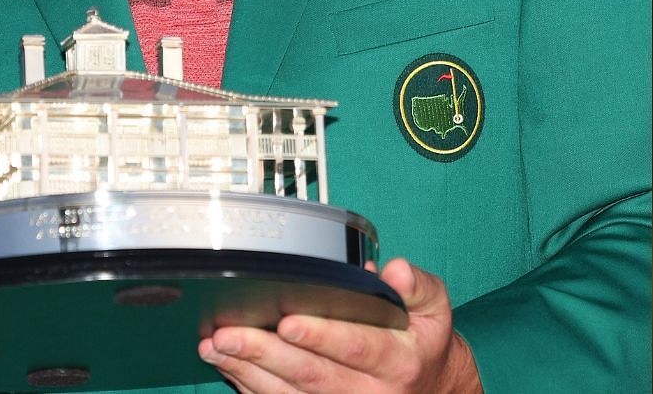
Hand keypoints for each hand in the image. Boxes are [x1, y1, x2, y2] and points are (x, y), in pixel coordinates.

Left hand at [199, 258, 480, 393]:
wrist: (430, 390)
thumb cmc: (422, 342)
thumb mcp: (435, 307)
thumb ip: (418, 285)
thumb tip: (394, 270)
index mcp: (399, 360)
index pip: (358, 346)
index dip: (321, 335)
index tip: (287, 321)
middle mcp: (370, 392)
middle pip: (313, 375)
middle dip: (267, 354)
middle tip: (230, 334)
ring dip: (249, 372)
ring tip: (217, 347)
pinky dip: (251, 387)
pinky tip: (229, 366)